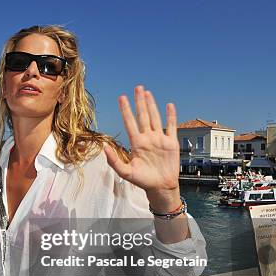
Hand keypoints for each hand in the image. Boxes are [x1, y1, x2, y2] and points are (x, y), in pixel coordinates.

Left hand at [104, 85, 180, 210]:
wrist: (160, 187)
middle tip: (137, 87)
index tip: (121, 98)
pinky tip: (168, 105)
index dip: (126, 110)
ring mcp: (159, 139)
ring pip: (155, 118)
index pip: (130, 122)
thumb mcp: (125, 172)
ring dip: (152, 105)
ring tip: (147, 93)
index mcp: (136, 143)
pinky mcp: (171, 143)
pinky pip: (171, 126)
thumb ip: (114, 161)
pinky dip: (171, 116)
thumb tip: (104, 148)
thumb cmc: (142, 181)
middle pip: (143, 116)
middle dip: (139, 102)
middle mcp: (147, 138)